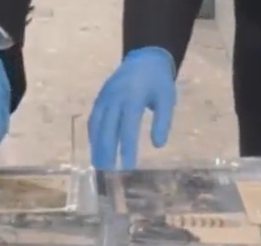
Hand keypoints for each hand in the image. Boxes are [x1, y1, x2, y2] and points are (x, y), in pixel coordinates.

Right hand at [89, 47, 176, 169]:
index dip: (127, 149)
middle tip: (107, 172)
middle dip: (107, 151)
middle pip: (108, 129)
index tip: (128, 167)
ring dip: (96, 145)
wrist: (145, 58)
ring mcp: (105, 97)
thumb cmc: (158, 82)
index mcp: (132, 98)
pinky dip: (93, 134)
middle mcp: (115, 98)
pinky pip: (94, 118)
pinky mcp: (100, 98)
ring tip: (98, 164)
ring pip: (97, 124)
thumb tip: (158, 145)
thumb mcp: (166, 99)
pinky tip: (95, 147)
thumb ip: (163, 121)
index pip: (128, 129)